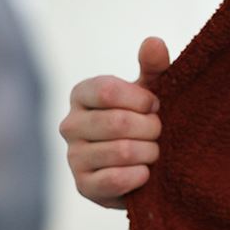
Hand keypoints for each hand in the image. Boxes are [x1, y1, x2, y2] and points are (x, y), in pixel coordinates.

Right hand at [59, 36, 168, 208]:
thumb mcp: (152, 90)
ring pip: (121, 151)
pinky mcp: (83, 186)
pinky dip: (140, 176)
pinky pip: (115, 180)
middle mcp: (70, 124)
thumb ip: (154, 66)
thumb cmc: (145, 119)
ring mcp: (73, 157)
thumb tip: (154, 42)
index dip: (141, 100)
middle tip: (159, 132)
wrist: (146, 165)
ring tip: (154, 152)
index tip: (155, 106)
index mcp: (82, 94)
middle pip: (117, 122)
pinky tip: (146, 172)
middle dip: (150, 128)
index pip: (107, 91)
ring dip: (149, 152)